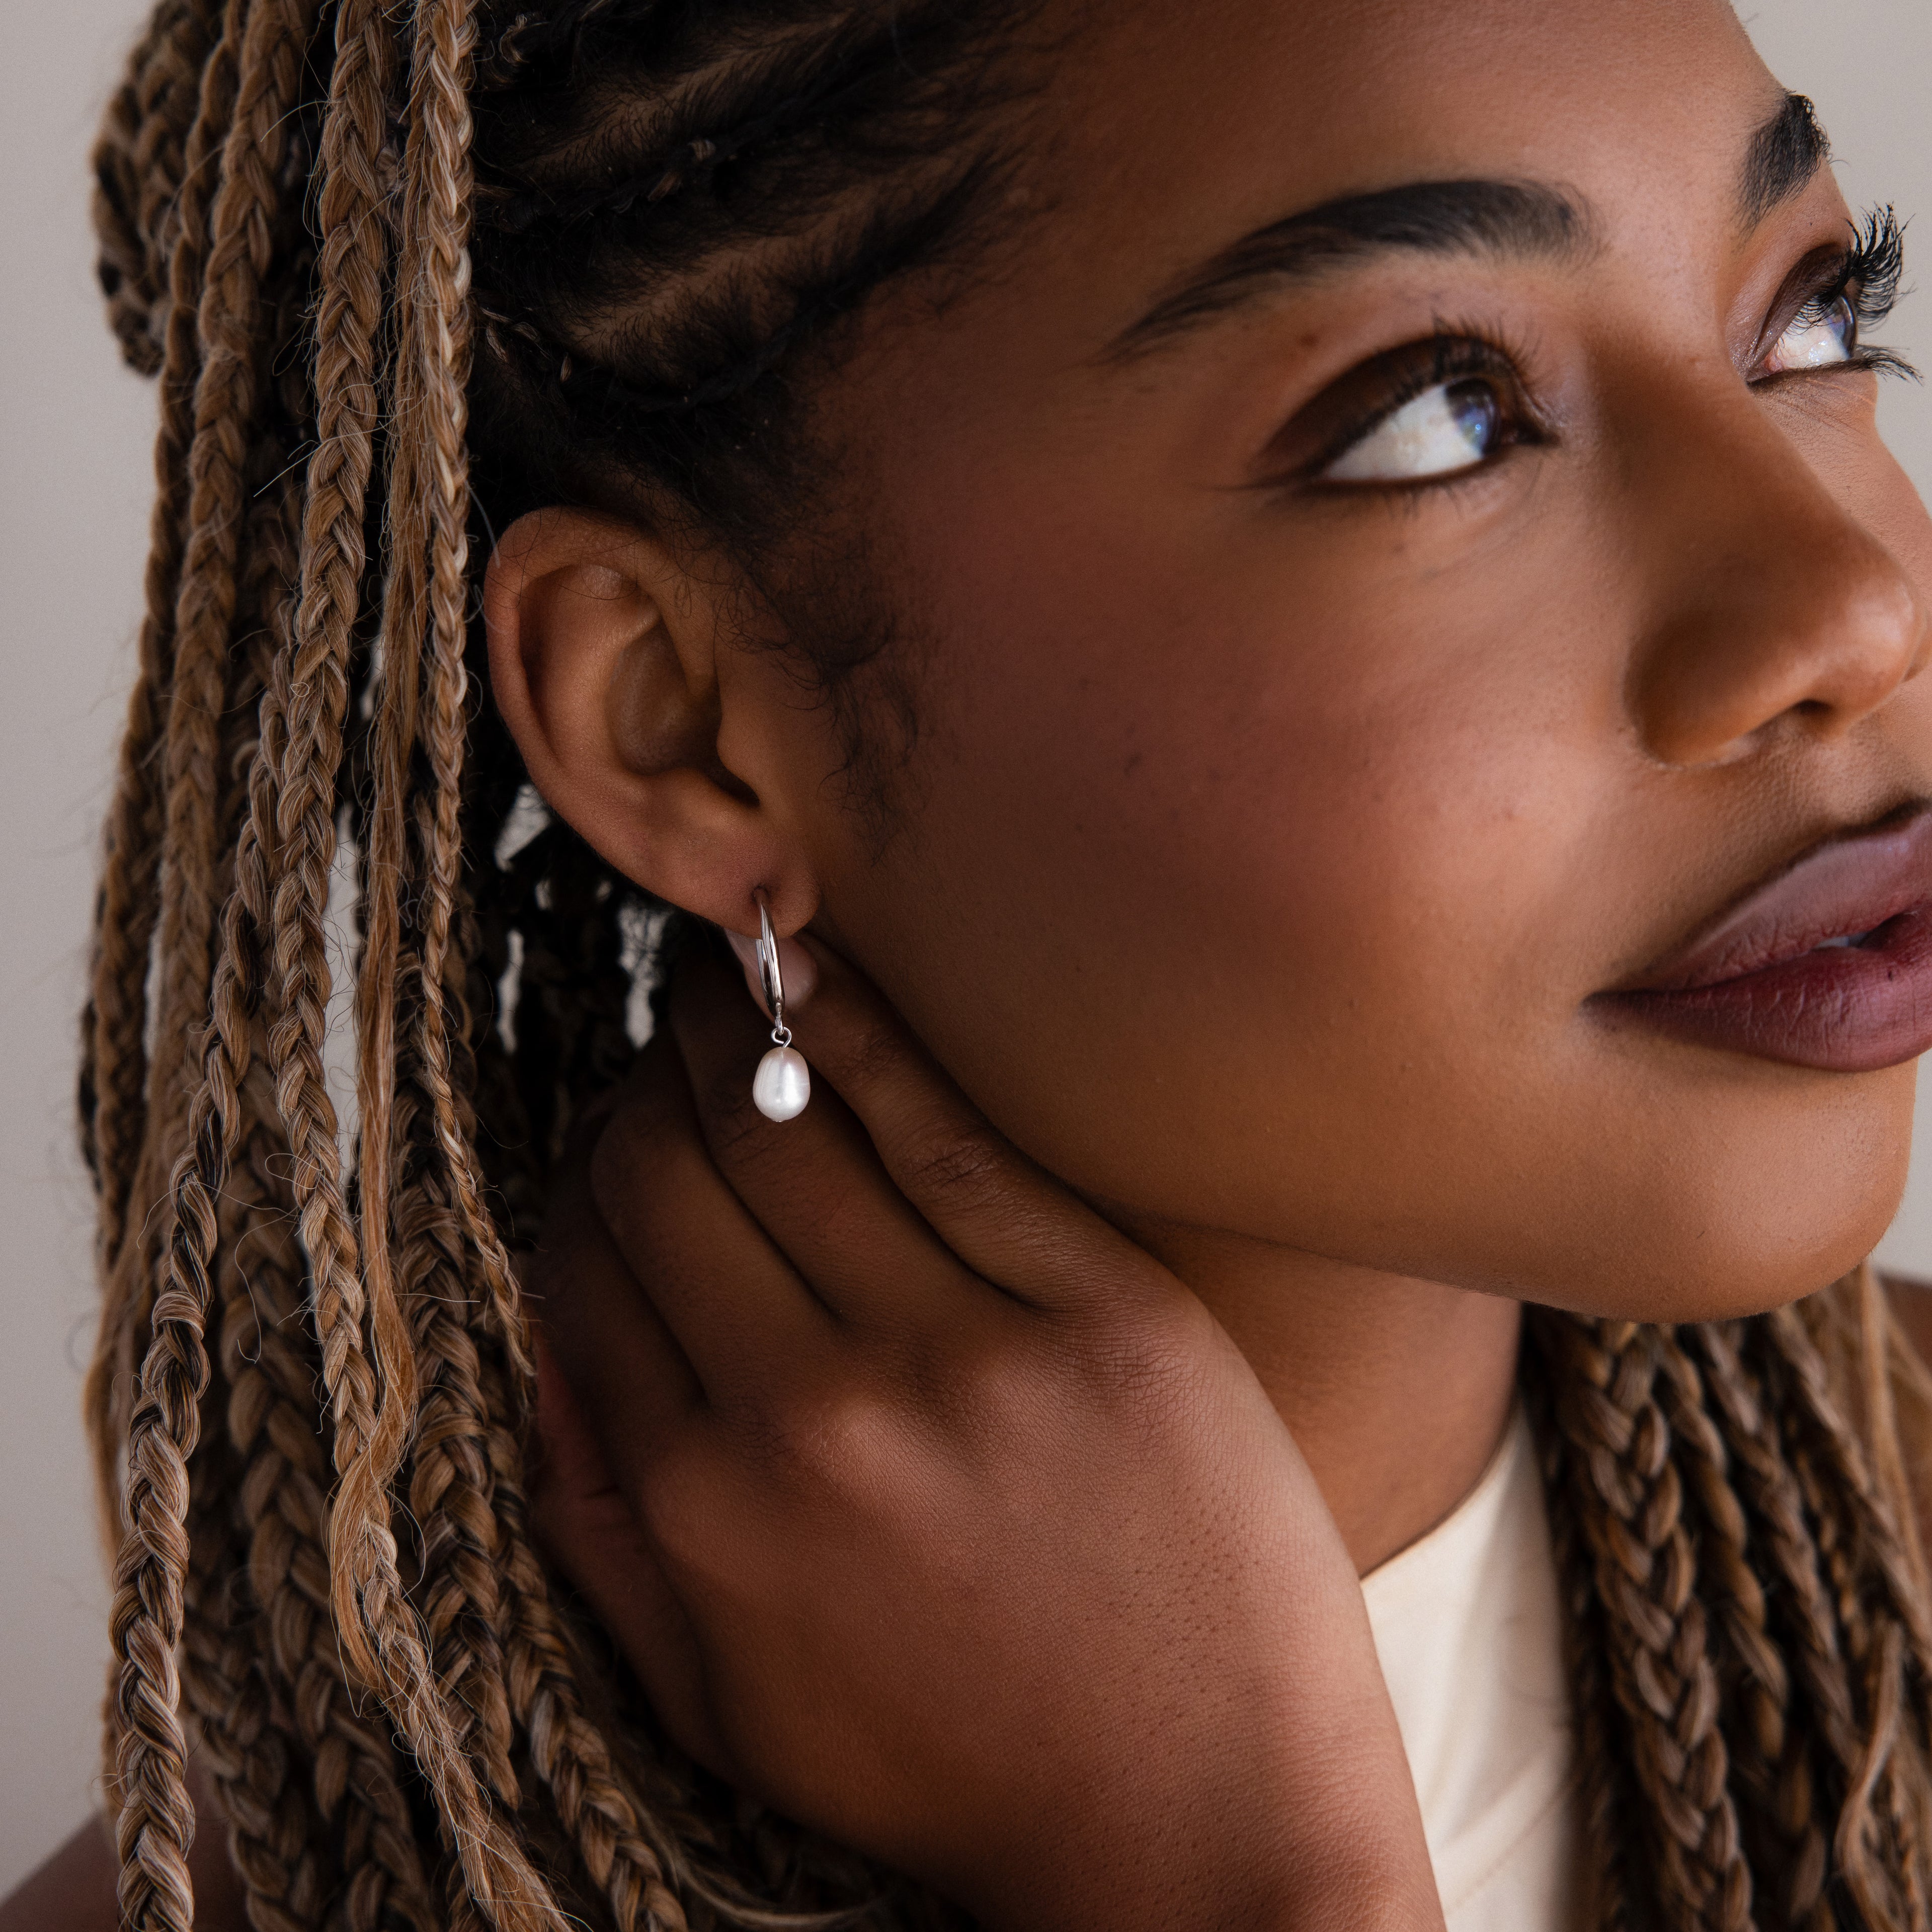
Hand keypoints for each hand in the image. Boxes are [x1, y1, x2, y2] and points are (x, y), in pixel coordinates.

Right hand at [527, 936, 1441, 1931]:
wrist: (1205, 1829)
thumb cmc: (961, 1768)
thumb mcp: (727, 1706)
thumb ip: (601, 1537)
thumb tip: (541, 1355)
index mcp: (706, 1509)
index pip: (586, 1267)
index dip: (583, 1179)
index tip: (609, 1133)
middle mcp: (812, 1416)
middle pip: (672, 1175)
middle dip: (642, 1092)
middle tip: (662, 1040)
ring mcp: (963, 1353)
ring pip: (791, 1129)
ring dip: (733, 1031)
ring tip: (727, 974)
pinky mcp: (1101, 1311)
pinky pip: (947, 1129)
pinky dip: (865, 1034)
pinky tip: (823, 973)